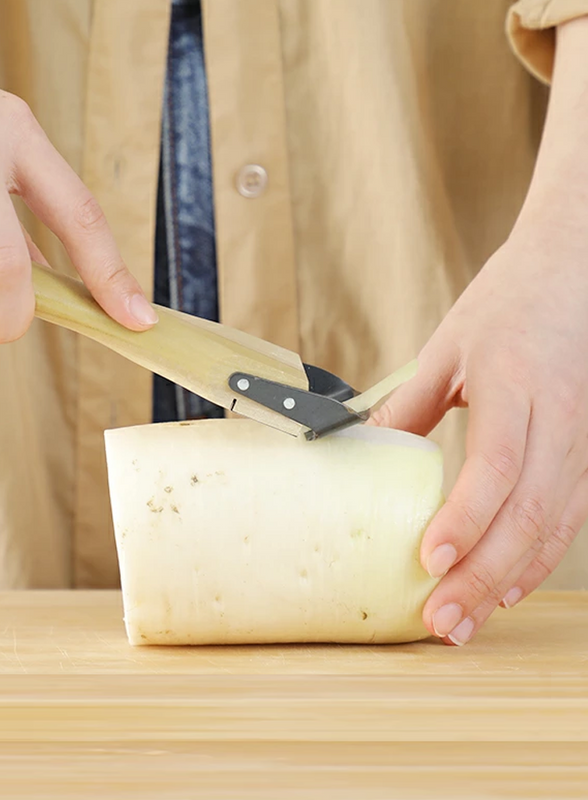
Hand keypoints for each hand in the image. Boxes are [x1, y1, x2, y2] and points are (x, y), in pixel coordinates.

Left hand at [371, 227, 587, 644]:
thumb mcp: (446, 346)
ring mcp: (581, 439)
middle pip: (528, 513)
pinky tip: (507, 589)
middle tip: (441, 620)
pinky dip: (536, 559)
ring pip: (553, 526)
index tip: (430, 561)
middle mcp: (557, 419)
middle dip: (484, 576)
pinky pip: (568, 516)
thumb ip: (408, 403)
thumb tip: (359, 447)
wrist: (575, 270)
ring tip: (466, 621)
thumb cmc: (508, 303)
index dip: (466, 520)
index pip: (497, 465)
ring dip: (508, 581)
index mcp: (514, 384)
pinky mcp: (587, 452)